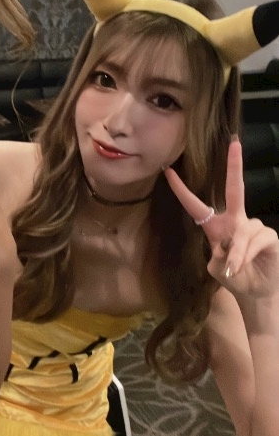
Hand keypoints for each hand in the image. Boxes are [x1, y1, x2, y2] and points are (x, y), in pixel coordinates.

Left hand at [165, 138, 278, 300]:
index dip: (181, 190)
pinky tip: (246, 264)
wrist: (256, 292)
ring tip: (234, 269)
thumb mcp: (217, 269)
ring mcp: (254, 226)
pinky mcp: (269, 236)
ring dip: (237, 253)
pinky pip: (256, 240)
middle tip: (234, 143)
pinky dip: (247, 254)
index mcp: (216, 226)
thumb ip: (218, 257)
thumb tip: (229, 247)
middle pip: (235, 189)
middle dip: (234, 166)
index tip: (167, 171)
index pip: (195, 205)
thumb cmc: (234, 277)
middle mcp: (236, 220)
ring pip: (242, 232)